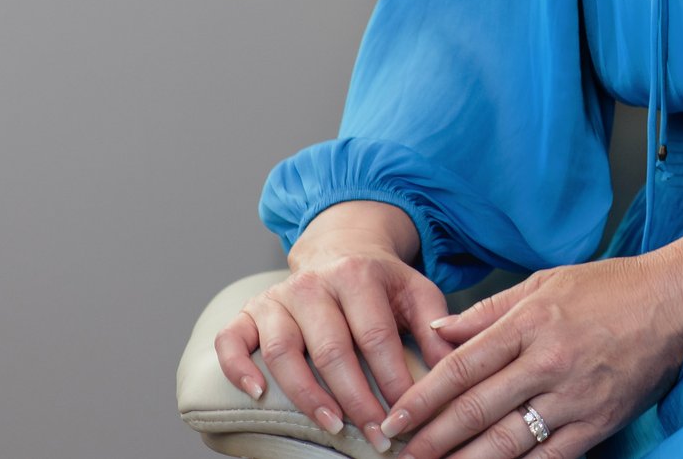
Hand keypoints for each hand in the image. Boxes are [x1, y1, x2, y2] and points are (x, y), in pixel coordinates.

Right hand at [213, 200, 454, 452]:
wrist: (339, 248)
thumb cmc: (381, 282)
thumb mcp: (416, 292)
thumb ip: (436, 326)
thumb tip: (452, 364)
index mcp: (357, 275)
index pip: (376, 336)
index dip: (392, 380)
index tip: (407, 415)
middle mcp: (314, 284)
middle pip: (332, 350)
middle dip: (356, 399)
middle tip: (376, 435)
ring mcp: (277, 298)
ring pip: (283, 351)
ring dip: (307, 395)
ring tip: (333, 426)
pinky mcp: (249, 312)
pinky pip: (230, 340)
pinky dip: (237, 367)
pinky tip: (256, 394)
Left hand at [378, 255, 682, 458]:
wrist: (675, 299)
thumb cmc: (610, 287)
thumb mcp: (545, 282)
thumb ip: (489, 311)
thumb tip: (438, 332)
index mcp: (530, 322)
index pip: (462, 367)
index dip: (423, 398)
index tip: (394, 420)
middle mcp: (548, 361)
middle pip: (476, 409)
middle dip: (432, 438)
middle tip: (401, 456)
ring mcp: (574, 395)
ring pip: (507, 440)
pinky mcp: (599, 421)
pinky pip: (549, 457)